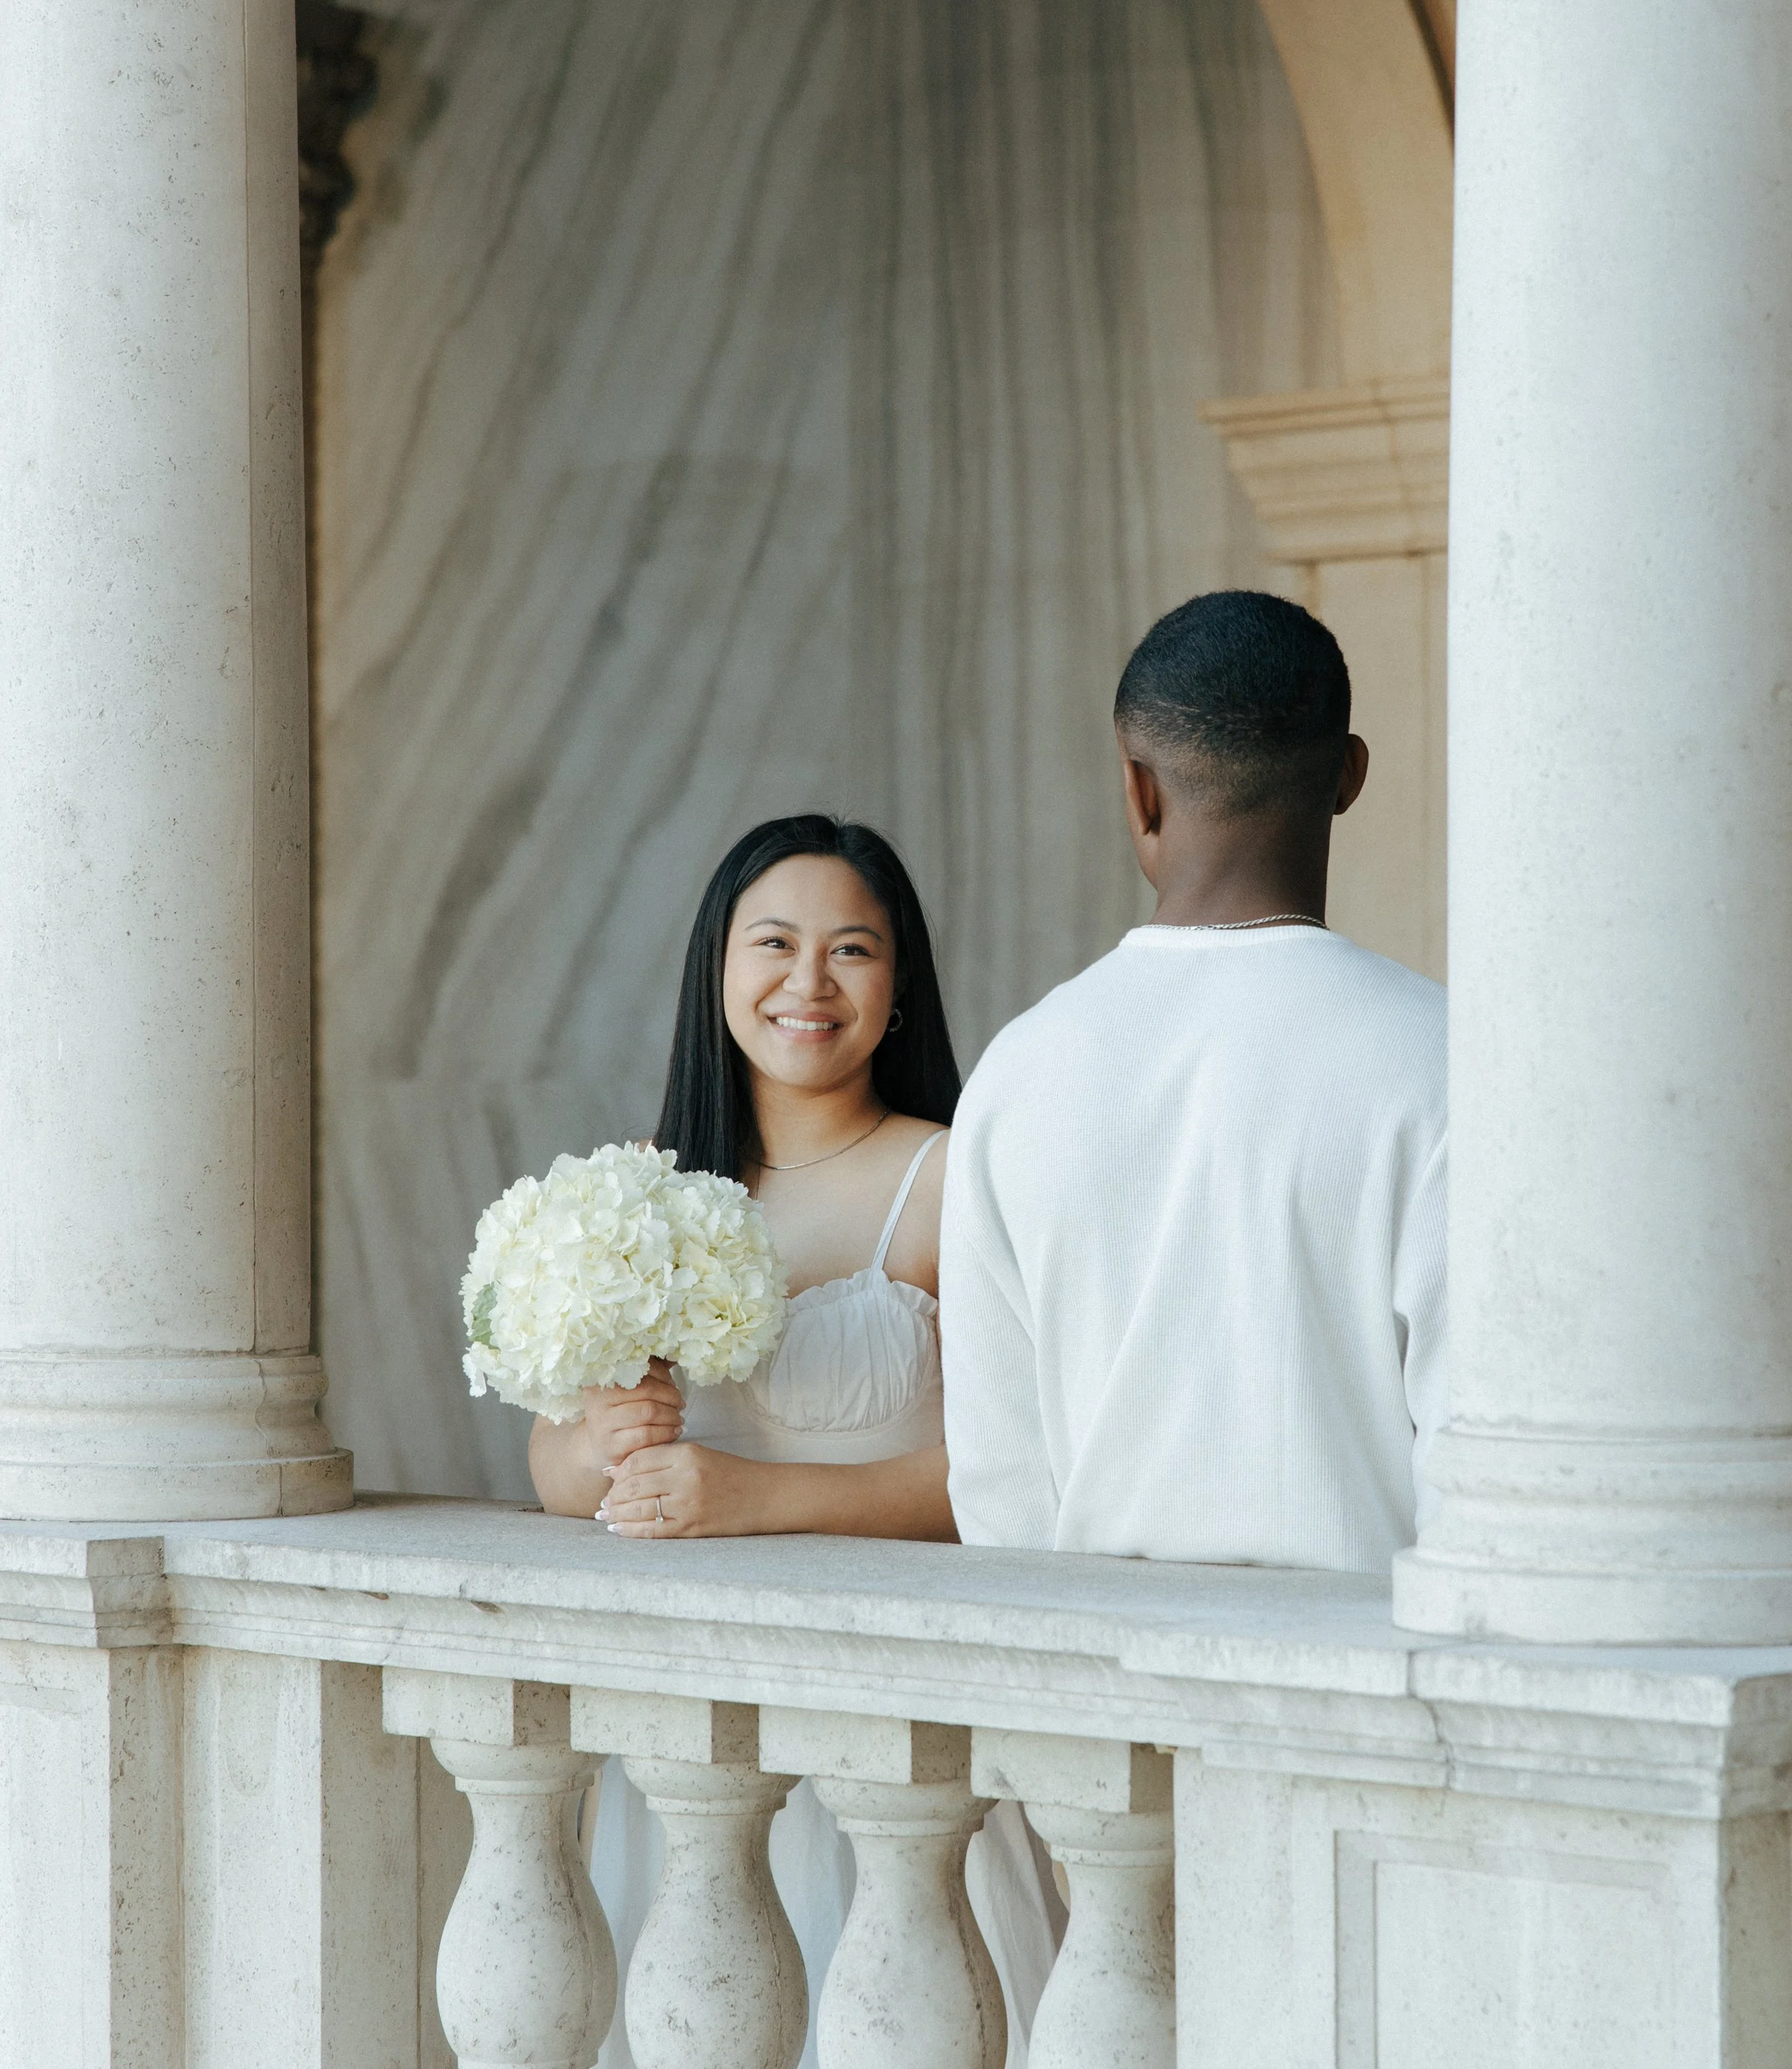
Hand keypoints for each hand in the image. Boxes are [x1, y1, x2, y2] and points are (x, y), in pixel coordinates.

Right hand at [581, 1362, 682, 1473]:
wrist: (598, 1446)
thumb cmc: (619, 1412)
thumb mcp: (627, 1390)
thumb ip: (648, 1372)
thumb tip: (674, 1358)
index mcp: (602, 1378)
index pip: (641, 1368)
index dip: (664, 1376)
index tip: (673, 1385)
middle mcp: (597, 1399)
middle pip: (647, 1390)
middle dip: (671, 1397)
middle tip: (680, 1403)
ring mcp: (603, 1424)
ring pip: (649, 1412)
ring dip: (671, 1415)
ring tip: (678, 1418)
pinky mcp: (612, 1446)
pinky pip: (646, 1435)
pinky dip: (666, 1433)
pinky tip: (674, 1431)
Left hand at [600, 1440, 777, 1537]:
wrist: (765, 1496)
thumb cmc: (730, 1474)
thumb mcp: (699, 1456)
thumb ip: (663, 1460)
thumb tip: (619, 1470)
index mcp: (688, 1454)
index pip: (639, 1460)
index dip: (619, 1470)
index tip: (608, 1477)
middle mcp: (686, 1478)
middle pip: (635, 1485)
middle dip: (613, 1495)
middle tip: (603, 1502)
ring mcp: (689, 1504)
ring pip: (639, 1509)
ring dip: (617, 1514)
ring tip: (606, 1516)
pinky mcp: (692, 1528)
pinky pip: (653, 1530)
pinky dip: (631, 1531)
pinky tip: (619, 1530)